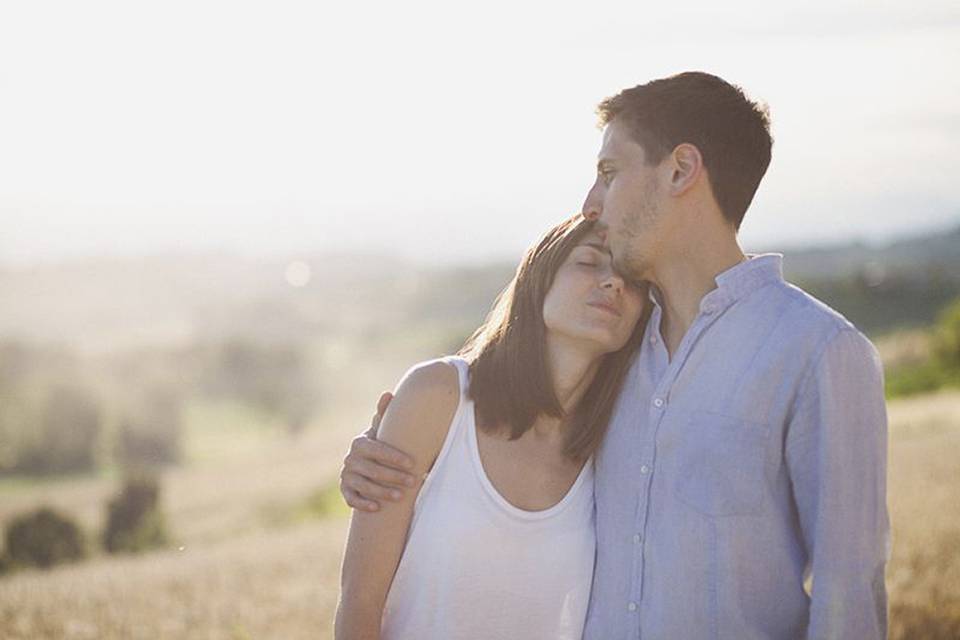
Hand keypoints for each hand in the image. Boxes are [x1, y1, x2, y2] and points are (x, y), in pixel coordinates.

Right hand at [339, 391, 416, 511]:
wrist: (366, 462)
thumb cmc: (380, 445)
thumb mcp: (381, 431)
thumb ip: (384, 414)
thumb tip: (389, 393)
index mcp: (360, 443)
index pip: (377, 450)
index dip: (394, 457)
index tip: (412, 463)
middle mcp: (350, 459)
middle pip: (372, 470)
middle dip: (394, 476)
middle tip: (413, 482)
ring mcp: (346, 475)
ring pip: (364, 486)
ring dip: (382, 492)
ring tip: (401, 497)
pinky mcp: (345, 490)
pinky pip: (351, 499)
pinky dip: (362, 503)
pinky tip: (377, 508)